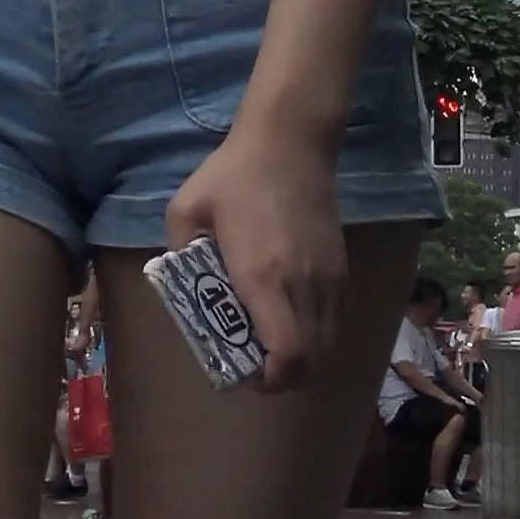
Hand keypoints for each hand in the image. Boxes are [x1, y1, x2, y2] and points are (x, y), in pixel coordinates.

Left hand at [163, 127, 345, 393]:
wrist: (292, 140)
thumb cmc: (235, 173)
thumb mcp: (187, 209)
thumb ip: (178, 253)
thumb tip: (180, 285)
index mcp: (262, 276)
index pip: (285, 354)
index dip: (268, 378)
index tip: (243, 373)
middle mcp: (303, 285)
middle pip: (311, 362)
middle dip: (282, 378)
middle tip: (252, 365)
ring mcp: (328, 279)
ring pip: (329, 346)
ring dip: (302, 359)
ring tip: (270, 345)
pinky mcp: (341, 268)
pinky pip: (336, 322)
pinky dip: (317, 336)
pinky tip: (290, 318)